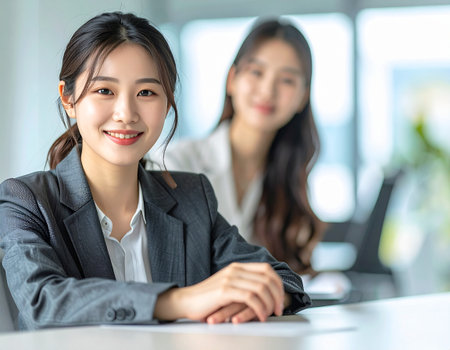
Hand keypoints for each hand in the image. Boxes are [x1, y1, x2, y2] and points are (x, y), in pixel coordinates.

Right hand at [154, 262, 284, 322]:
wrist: (186, 301)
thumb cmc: (208, 299)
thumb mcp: (229, 287)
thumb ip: (244, 286)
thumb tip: (267, 295)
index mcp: (238, 267)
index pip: (267, 269)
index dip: (278, 284)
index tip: (280, 299)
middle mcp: (235, 269)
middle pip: (267, 278)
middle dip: (278, 295)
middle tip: (279, 310)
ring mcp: (230, 278)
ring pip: (261, 288)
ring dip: (270, 303)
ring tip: (269, 315)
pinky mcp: (225, 290)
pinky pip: (250, 297)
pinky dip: (260, 308)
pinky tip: (260, 317)